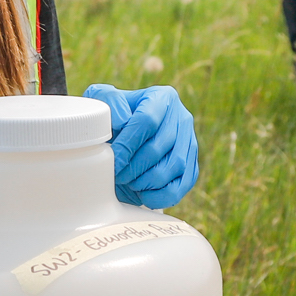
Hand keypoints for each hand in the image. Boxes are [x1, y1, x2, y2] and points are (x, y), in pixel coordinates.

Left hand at [83, 84, 199, 209]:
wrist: (124, 135)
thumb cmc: (112, 117)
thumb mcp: (103, 100)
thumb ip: (109, 101)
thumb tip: (124, 120)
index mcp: (162, 98)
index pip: (148, 120)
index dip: (129, 144)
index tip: (114, 160)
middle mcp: (181, 117)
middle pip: (161, 147)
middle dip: (135, 167)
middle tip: (118, 175)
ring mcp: (190, 142)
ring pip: (176, 166)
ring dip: (148, 181)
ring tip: (130, 182)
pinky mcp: (192, 165)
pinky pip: (183, 185)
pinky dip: (163, 196)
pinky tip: (144, 197)